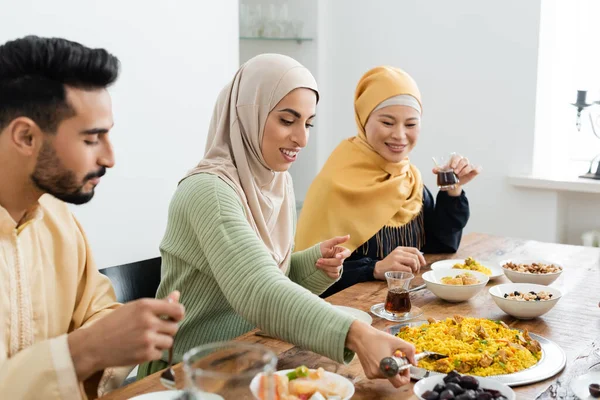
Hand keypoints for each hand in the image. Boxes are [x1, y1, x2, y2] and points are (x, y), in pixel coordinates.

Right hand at [68, 291, 184, 380]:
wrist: (93, 345)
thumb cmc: (113, 324)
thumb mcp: (134, 307)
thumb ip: (159, 303)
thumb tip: (177, 295)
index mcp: (146, 306)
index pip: (178, 309)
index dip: (178, 314)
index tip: (174, 317)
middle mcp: (148, 321)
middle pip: (175, 327)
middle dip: (167, 330)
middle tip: (153, 330)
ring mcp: (147, 339)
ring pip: (169, 342)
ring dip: (161, 342)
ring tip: (145, 339)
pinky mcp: (145, 354)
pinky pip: (160, 354)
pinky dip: (153, 353)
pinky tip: (140, 348)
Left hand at [317, 235, 350, 278]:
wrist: (311, 260)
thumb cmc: (319, 250)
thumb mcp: (326, 244)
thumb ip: (337, 240)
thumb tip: (348, 236)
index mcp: (340, 251)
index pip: (347, 253)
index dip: (343, 255)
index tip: (336, 256)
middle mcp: (340, 259)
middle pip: (339, 262)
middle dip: (328, 261)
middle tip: (318, 260)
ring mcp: (338, 267)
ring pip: (336, 269)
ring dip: (325, 266)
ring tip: (317, 263)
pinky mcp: (334, 274)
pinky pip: (334, 275)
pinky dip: (327, 272)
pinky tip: (322, 269)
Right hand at [345, 321, 415, 387]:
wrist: (360, 337)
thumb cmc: (377, 338)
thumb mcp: (396, 341)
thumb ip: (409, 350)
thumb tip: (414, 362)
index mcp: (386, 367)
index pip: (399, 382)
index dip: (406, 375)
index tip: (405, 366)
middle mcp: (378, 373)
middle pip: (394, 377)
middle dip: (398, 367)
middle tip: (397, 356)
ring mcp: (372, 374)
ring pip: (387, 375)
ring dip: (391, 367)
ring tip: (388, 354)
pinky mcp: (368, 373)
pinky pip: (380, 374)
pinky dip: (383, 367)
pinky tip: (381, 357)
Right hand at [373, 247, 425, 279]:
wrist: (378, 269)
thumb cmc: (389, 265)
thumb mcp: (397, 257)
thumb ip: (407, 257)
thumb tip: (421, 262)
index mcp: (400, 249)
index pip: (414, 250)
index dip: (421, 257)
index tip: (423, 263)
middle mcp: (398, 252)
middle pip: (415, 256)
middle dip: (419, 265)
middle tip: (417, 270)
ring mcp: (396, 258)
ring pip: (413, 261)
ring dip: (415, 268)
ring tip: (413, 272)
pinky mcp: (394, 266)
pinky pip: (408, 269)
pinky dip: (410, 272)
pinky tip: (407, 274)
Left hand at [432, 153, 481, 195]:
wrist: (453, 183)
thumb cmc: (448, 175)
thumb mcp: (443, 172)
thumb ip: (438, 170)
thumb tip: (434, 170)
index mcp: (456, 160)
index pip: (457, 157)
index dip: (455, 161)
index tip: (451, 167)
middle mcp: (463, 162)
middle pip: (464, 160)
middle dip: (459, 166)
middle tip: (455, 172)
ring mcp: (469, 166)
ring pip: (470, 165)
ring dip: (465, 170)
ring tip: (459, 175)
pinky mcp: (474, 171)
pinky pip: (478, 168)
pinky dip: (476, 169)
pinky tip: (473, 172)